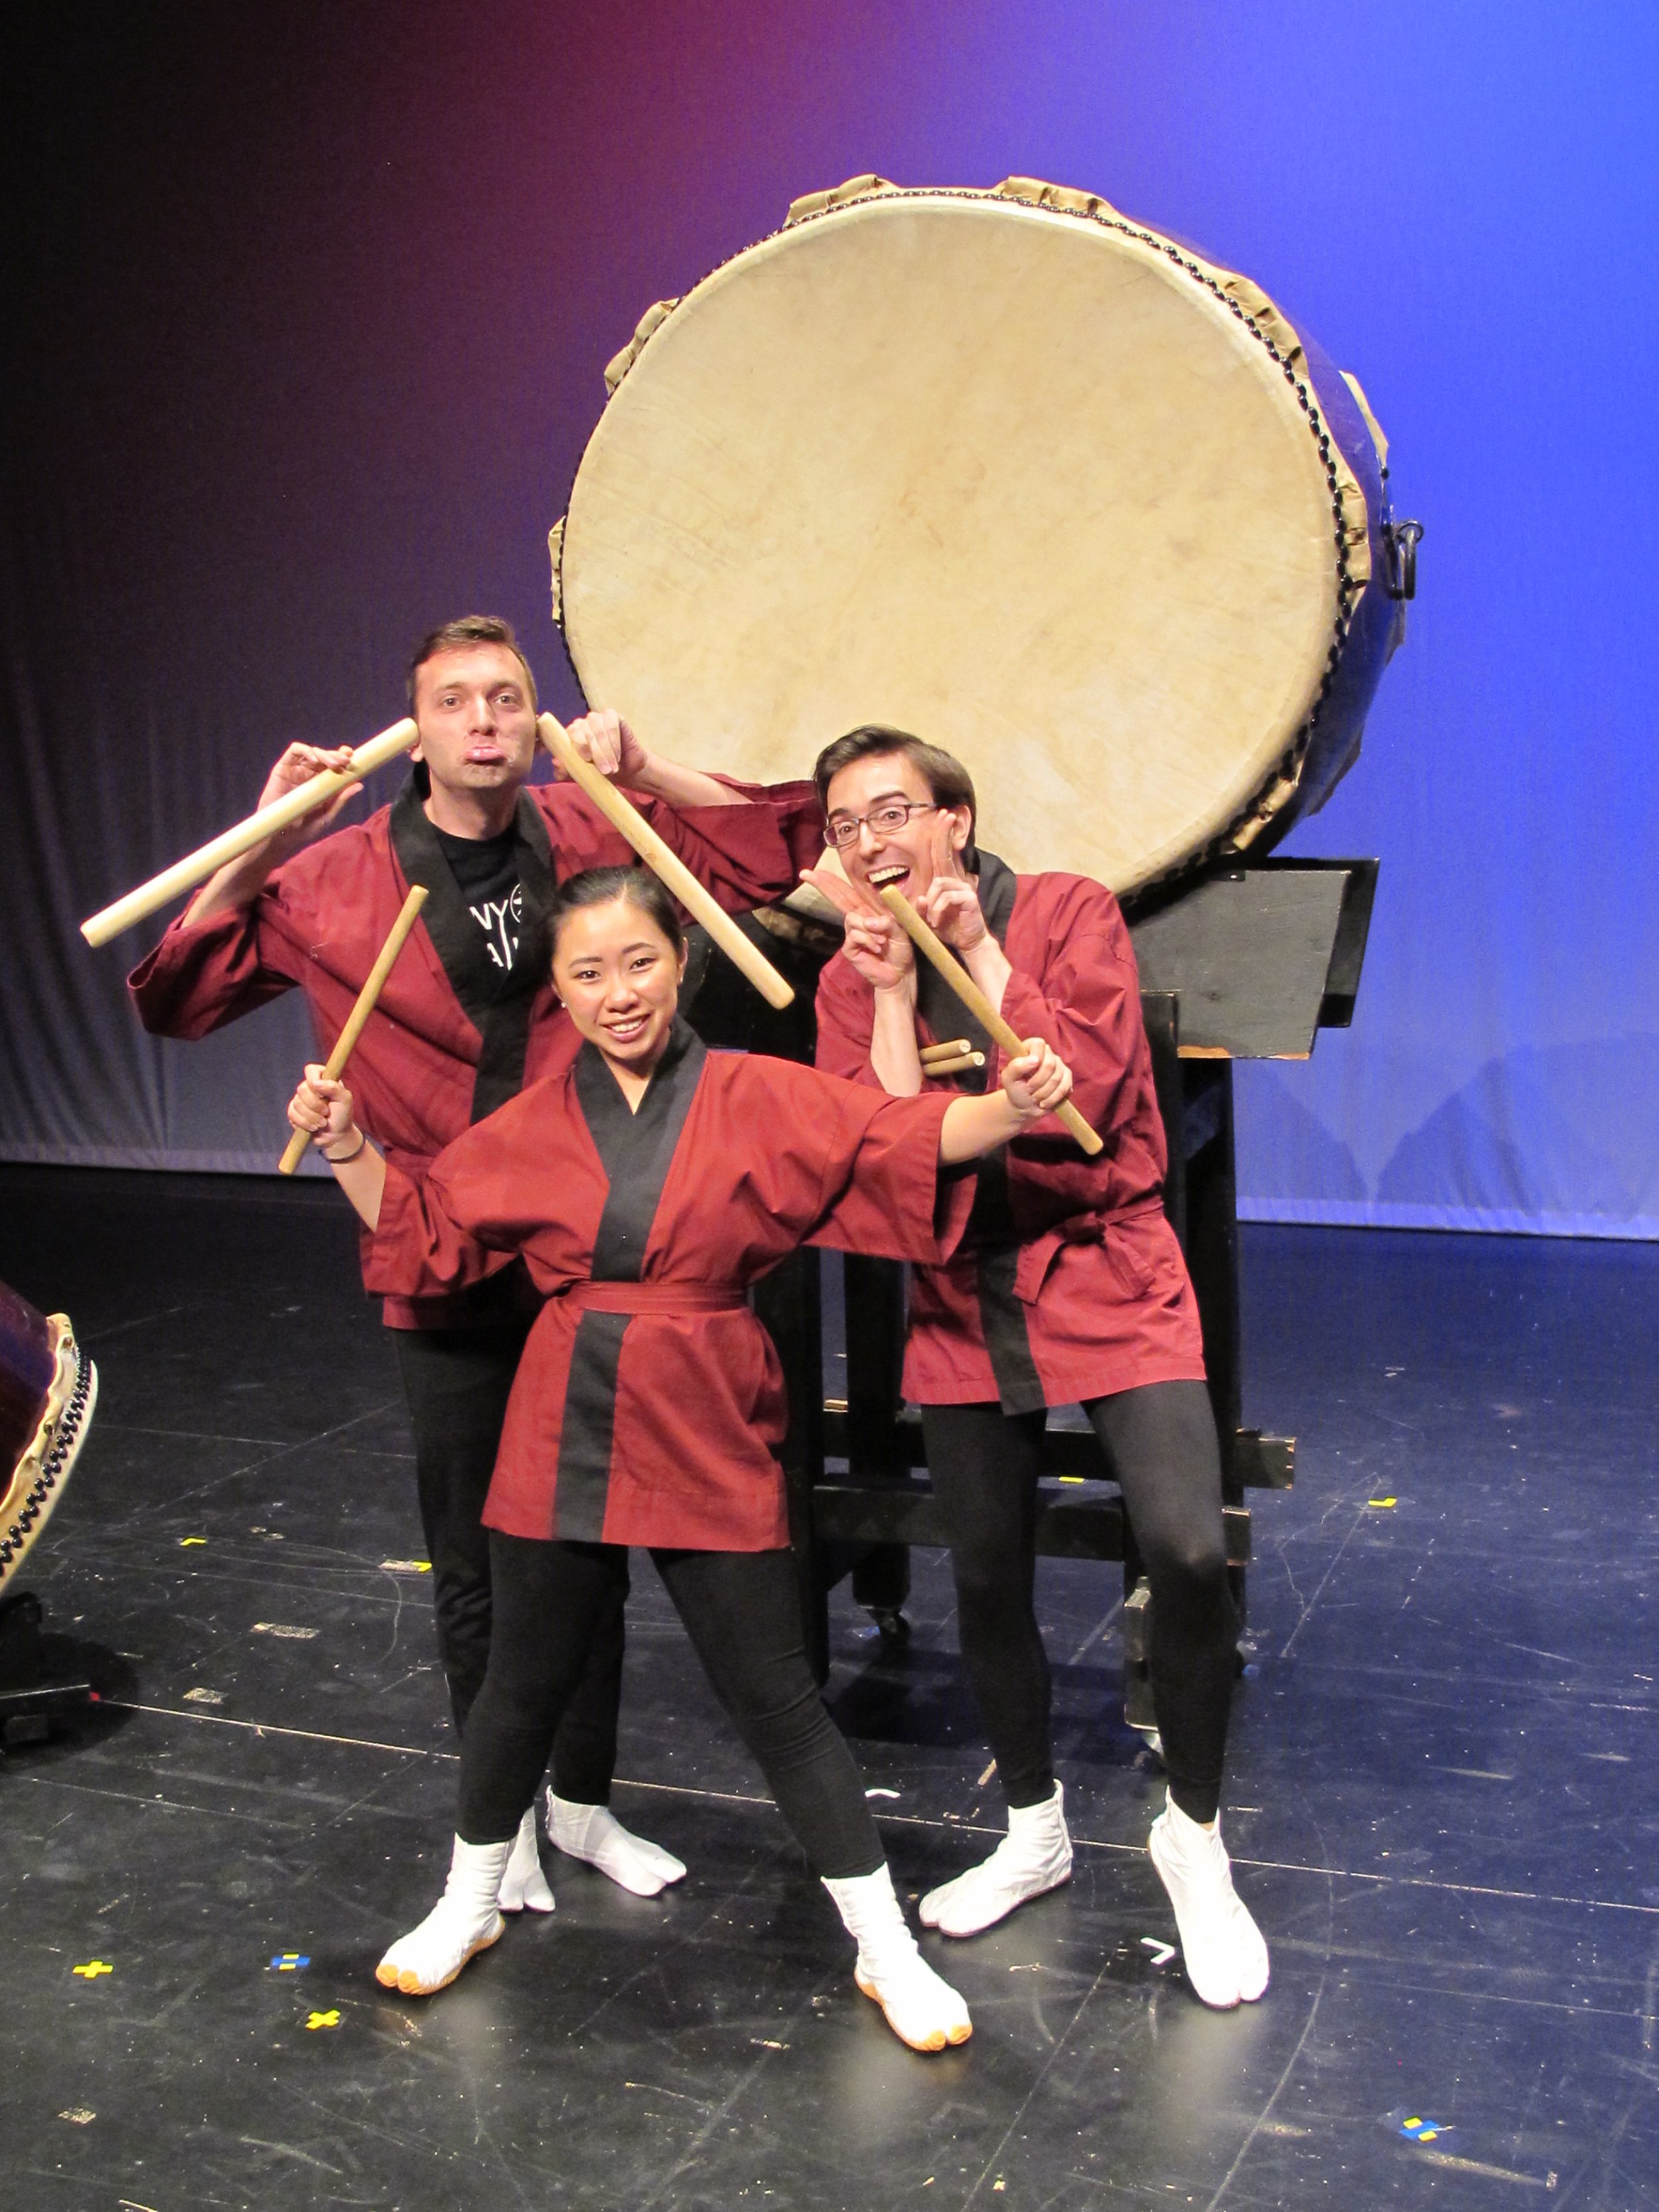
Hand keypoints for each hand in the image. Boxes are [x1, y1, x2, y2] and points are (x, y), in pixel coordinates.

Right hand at [254, 743, 363, 854]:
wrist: (280, 835)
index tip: (353, 758)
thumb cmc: (303, 828)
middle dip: (337, 756)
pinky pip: (294, 751)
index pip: (334, 765)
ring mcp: (296, 769)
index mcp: (322, 783)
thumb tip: (359, 784)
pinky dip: (306, 750)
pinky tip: (314, 759)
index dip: (343, 758)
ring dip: (325, 754)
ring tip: (334, 764)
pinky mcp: (283, 767)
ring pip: (312, 752)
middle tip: (346, 761)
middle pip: (325, 756)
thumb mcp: (327, 815)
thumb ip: (340, 800)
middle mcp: (309, 774)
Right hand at [288, 1065, 358, 1152]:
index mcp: (323, 1079)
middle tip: (327, 1112)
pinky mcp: (294, 1112)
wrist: (336, 1136)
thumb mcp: (345, 1100)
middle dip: (315, 1105)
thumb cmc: (342, 1115)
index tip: (322, 1095)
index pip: (311, 1070)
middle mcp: (310, 1087)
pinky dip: (305, 1123)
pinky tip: (314, 1127)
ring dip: (312, 1117)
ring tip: (323, 1123)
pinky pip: (292, 1114)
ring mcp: (300, 1099)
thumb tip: (315, 1083)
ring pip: (297, 1104)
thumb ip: (334, 1088)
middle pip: (302, 1089)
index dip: (313, 1081)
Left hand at [553, 709, 652, 786]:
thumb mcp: (581, 776)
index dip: (579, 745)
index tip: (587, 760)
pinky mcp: (613, 716)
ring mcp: (597, 718)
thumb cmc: (600, 772)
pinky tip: (617, 756)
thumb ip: (565, 771)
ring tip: (612, 767)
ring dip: (607, 751)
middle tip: (604, 770)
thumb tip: (556, 762)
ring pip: (599, 730)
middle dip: (596, 753)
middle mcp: (583, 724)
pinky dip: (615, 742)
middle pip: (585, 731)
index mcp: (571, 735)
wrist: (625, 771)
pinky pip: (612, 726)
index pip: (571, 732)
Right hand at [799, 865, 915, 993]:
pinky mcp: (850, 948)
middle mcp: (858, 919)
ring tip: (882, 941)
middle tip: (806, 874)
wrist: (901, 972)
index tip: (816, 870)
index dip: (833, 881)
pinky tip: (876, 948)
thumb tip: (870, 922)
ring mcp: (852, 934)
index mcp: (869, 911)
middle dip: (823, 885)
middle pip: (838, 898)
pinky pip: (854, 935)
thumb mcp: (903, 928)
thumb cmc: (902, 948)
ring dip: (868, 928)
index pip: (849, 892)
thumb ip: (889, 920)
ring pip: (851, 918)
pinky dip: (867, 940)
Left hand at [914, 813, 986, 950]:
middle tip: (947, 814)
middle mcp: (956, 880)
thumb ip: (923, 907)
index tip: (944, 815)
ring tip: (932, 919)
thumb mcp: (929, 917)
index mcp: (946, 881)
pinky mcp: (969, 898)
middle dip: (944, 833)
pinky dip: (937, 910)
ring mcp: (963, 888)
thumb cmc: (949, 928)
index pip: (941, 854)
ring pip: (938, 884)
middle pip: (946, 853)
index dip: (942, 835)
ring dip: (930, 903)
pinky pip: (947, 897)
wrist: (967, 943)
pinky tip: (937, 922)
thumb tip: (919, 899)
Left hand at [1001, 1038, 1072, 1120]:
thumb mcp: (1008, 1078)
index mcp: (1031, 1047)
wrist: (1025, 1105)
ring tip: (1035, 1097)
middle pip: (1049, 1064)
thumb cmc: (1016, 1089)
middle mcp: (1048, 1054)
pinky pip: (1064, 1088)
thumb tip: (1035, 1060)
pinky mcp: (1067, 1078)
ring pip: (1057, 1078)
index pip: (1038, 1044)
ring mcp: (1059, 1065)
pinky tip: (1044, 1102)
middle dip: (1037, 1082)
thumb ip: (1016, 1066)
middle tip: (1029, 1090)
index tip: (1026, 1074)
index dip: (1034, 1059)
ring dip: (1043, 1093)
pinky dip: (1052, 1099)